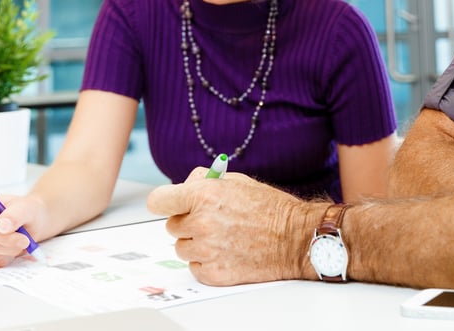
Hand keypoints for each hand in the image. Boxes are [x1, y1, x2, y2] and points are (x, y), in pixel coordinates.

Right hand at [0, 194, 46, 267]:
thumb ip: (15, 215)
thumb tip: (0, 226)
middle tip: (25, 241)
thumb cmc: (25, 211)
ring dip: (7, 252)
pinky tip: (9, 248)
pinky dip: (2, 258)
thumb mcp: (27, 208)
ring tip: (18, 242)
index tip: (23, 238)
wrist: (28, 221)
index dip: (3, 235)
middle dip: (7, 244)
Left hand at [147, 169, 318, 285]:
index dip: (165, 202)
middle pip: (171, 226)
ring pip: (181, 247)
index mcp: (204, 195)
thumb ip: (205, 181)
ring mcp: (206, 250)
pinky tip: (227, 252)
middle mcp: (201, 222)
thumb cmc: (270, 208)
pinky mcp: (213, 273)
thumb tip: (184, 185)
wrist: (294, 238)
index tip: (170, 204)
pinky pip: (194, 266)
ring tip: (222, 237)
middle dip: (187, 222)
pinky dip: (206, 261)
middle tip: (211, 220)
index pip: (159, 201)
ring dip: (195, 243)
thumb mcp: (237, 181)